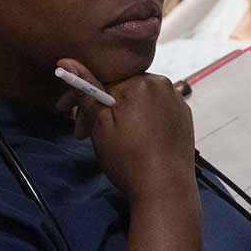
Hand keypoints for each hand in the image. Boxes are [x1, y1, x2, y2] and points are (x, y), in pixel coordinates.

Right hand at [57, 57, 196, 202]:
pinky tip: (134, 140)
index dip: (81, 97)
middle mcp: (164, 85)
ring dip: (119, 115)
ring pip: (138, 101)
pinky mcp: (184, 118)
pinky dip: (140, 121)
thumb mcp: (100, 124)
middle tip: (82, 134)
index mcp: (143, 81)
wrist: (166, 190)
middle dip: (100, 109)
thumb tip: (65, 61)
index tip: (66, 114)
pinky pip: (155, 111)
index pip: (103, 81)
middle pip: (122, 90)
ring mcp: (177, 101)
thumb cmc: (129, 158)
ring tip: (109, 141)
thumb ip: (85, 89)